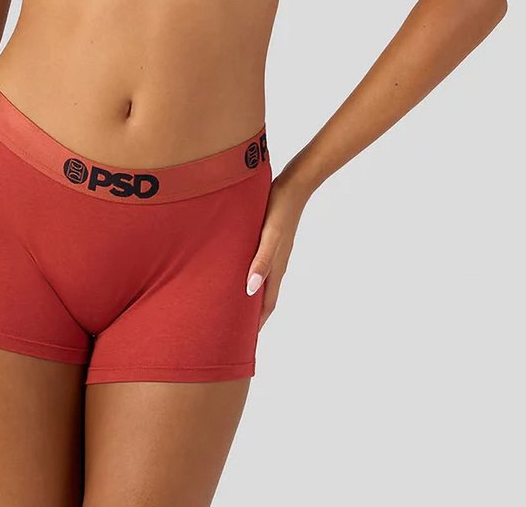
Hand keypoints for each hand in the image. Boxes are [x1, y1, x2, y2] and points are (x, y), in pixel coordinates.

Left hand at [245, 173, 309, 332]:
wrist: (294, 185)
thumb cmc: (279, 209)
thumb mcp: (270, 236)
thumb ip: (261, 261)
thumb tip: (250, 290)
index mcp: (276, 268)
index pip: (266, 305)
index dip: (256, 324)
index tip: (244, 342)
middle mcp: (276, 264)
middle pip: (264, 297)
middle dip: (251, 315)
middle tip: (234, 330)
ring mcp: (275, 252)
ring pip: (261, 282)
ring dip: (250, 297)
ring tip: (234, 306)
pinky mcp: (271, 239)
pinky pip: (260, 265)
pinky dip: (250, 275)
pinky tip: (239, 270)